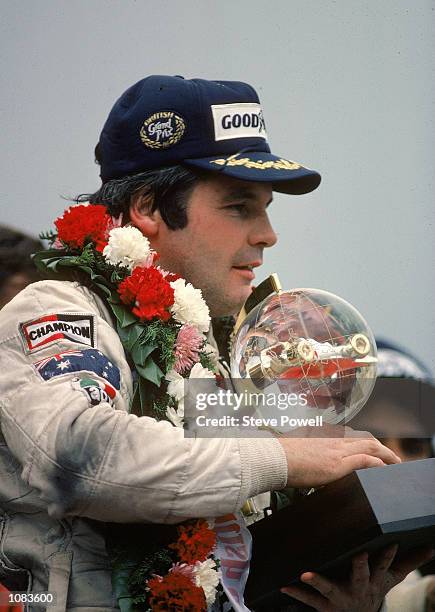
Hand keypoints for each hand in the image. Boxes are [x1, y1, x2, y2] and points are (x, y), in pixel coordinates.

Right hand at [276, 425, 400, 487]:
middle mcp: (332, 439)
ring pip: (370, 447)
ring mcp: (336, 450)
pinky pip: (365, 460)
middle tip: (391, 458)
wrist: (272, 457)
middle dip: (381, 448)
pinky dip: (378, 463)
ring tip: (395, 464)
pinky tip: (384, 468)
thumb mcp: (292, 447)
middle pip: (365, 439)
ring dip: (386, 455)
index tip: (372, 449)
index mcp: (322, 435)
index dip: (364, 442)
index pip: (350, 436)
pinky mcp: (337, 463)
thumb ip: (302, 448)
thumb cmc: (278, 455)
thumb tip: (299, 453)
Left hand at [280, 545, 433, 611]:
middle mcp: (358, 588)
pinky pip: (308, 599)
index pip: (384, 565)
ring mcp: (339, 597)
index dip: (388, 555)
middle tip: (359, 555)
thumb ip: (409, 561)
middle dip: (361, 565)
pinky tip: (285, 585)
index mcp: (373, 579)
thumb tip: (431, 547)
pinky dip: (296, 592)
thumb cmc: (373, 588)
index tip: (391, 543)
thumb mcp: (391, 578)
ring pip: (329, 588)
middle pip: (361, 575)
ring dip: (317, 582)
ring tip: (305, 574)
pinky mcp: (324, 605)